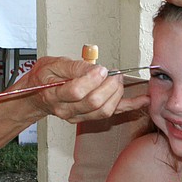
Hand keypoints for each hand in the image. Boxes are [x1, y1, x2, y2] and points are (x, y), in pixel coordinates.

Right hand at [8, 57, 149, 122]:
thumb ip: (72, 66)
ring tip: (118, 80)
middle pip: (93, 103)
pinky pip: (113, 114)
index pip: (76, 92)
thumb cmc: (44, 77)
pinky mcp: (89, 117)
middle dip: (108, 86)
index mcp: (54, 95)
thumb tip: (95, 67)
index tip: (100, 68)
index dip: (91, 79)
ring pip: (104, 111)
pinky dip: (130, 107)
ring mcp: (78, 117)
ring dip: (117, 94)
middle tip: (112, 73)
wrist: (38, 94)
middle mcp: (66, 110)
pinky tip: (143, 100)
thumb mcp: (52, 64)